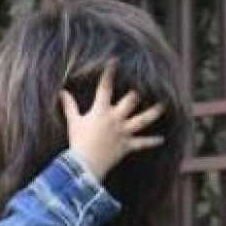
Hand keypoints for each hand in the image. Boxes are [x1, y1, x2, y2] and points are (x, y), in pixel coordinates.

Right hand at [62, 64, 164, 180]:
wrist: (84, 165)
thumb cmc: (77, 142)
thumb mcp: (73, 122)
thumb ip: (69, 106)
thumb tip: (61, 92)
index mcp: (101, 111)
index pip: (105, 87)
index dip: (109, 73)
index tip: (115, 60)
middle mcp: (115, 119)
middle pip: (131, 100)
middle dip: (138, 92)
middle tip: (148, 83)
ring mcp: (123, 132)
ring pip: (143, 119)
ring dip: (154, 112)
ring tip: (163, 105)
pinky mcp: (127, 145)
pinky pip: (142, 143)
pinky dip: (152, 141)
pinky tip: (162, 139)